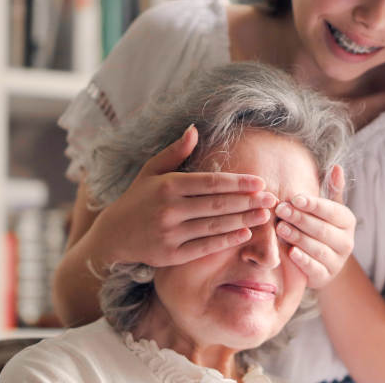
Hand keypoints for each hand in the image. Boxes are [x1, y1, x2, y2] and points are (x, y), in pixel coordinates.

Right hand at [91, 125, 278, 266]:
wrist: (113, 235)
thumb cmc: (137, 199)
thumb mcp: (151, 170)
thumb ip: (175, 152)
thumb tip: (195, 129)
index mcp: (167, 185)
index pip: (210, 183)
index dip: (237, 183)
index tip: (259, 181)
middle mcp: (169, 209)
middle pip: (217, 205)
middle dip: (248, 201)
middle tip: (271, 198)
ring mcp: (170, 234)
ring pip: (214, 226)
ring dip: (243, 221)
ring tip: (265, 215)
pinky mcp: (171, 255)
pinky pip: (205, 247)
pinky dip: (227, 241)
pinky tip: (245, 234)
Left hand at [276, 165, 355, 288]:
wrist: (324, 263)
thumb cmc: (321, 227)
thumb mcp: (328, 210)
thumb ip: (331, 190)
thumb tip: (336, 167)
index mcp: (347, 222)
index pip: (332, 211)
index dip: (314, 205)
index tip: (295, 198)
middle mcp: (347, 242)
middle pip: (323, 229)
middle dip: (301, 219)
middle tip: (281, 210)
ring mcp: (337, 262)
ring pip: (318, 249)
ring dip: (298, 238)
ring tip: (280, 228)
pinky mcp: (325, 277)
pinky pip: (315, 269)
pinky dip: (303, 261)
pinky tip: (291, 252)